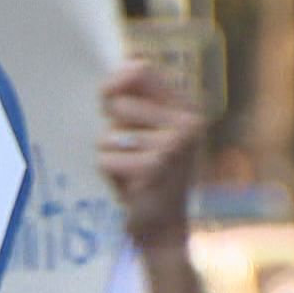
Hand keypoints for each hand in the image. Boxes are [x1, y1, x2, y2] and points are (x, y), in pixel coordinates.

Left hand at [99, 60, 202, 250]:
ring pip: (108, 136)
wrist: (165, 228)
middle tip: (131, 153)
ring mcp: (174, 144)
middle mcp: (187, 122)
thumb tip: (125, 63)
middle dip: (112, 130)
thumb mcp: (148, 134)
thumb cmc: (149, 177)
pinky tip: (129, 186)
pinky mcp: (155, 167)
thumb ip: (136, 100)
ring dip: (109, 156)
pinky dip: (108, 174)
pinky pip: (106, 159)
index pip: (143, 71)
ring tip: (131, 172)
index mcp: (187, 108)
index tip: (106, 100)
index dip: (115, 82)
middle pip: (118, 106)